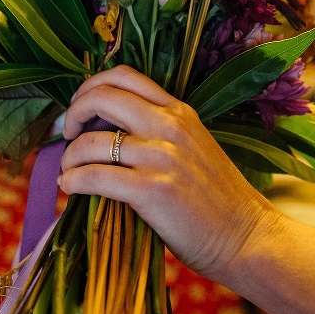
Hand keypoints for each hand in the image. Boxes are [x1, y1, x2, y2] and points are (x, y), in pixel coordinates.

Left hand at [58, 65, 280, 278]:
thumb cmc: (218, 199)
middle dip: (72, 113)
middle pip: (101, 97)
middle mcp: (169, 126)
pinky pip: (94, 177)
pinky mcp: (151, 190)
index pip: (124, 76)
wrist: (247, 237)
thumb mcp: (193, 147)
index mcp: (179, 112)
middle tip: (67, 135)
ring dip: (68, 157)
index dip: (90, 87)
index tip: (81, 110)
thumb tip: (104, 132)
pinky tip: (70, 188)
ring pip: (90, 142)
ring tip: (68, 172)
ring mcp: (160, 157)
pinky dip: (73, 181)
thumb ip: (157, 132)